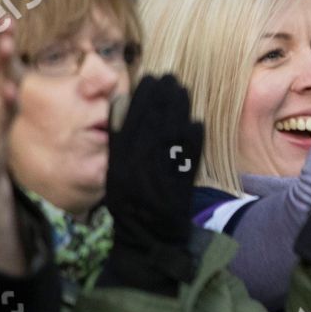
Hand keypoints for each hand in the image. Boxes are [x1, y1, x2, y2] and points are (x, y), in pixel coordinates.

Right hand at [99, 75, 202, 295]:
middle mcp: (142, 159)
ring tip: (182, 90)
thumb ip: (117, 138)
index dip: (143, 97)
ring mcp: (163, 168)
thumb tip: (120, 104)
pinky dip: (194, 136)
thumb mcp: (114, 170)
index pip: (132, 118)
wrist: (148, 234)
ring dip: (179, 108)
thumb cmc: (128, 201)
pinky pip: (190, 152)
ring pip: (173, 130)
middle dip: (163, 95)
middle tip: (170, 77)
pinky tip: (196, 121)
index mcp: (122, 157)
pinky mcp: (183, 178)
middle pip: (155, 119)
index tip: (150, 78)